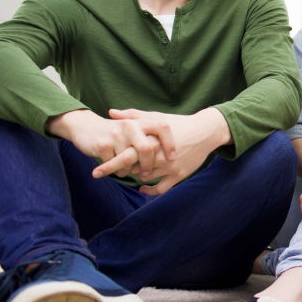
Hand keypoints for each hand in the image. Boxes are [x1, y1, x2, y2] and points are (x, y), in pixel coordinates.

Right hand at [47, 109, 173, 179]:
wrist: (86, 127)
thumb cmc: (117, 132)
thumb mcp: (134, 129)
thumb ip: (151, 136)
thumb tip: (173, 155)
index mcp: (140, 121)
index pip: (162, 128)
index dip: (170, 143)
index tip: (173, 158)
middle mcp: (130, 125)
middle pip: (146, 149)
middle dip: (147, 165)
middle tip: (145, 174)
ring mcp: (116, 135)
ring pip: (129, 161)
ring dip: (128, 170)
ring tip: (126, 171)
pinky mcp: (103, 145)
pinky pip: (115, 165)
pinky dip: (116, 170)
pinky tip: (114, 169)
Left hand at [96, 108, 229, 194]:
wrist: (206, 131)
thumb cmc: (180, 123)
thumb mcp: (157, 117)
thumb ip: (133, 116)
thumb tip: (111, 112)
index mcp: (152, 141)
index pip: (125, 155)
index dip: (109, 163)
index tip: (95, 171)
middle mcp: (159, 155)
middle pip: (132, 168)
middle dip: (115, 171)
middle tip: (97, 174)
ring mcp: (170, 167)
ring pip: (144, 177)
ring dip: (134, 175)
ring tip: (126, 171)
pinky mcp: (179, 174)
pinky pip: (160, 188)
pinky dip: (149, 189)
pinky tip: (142, 186)